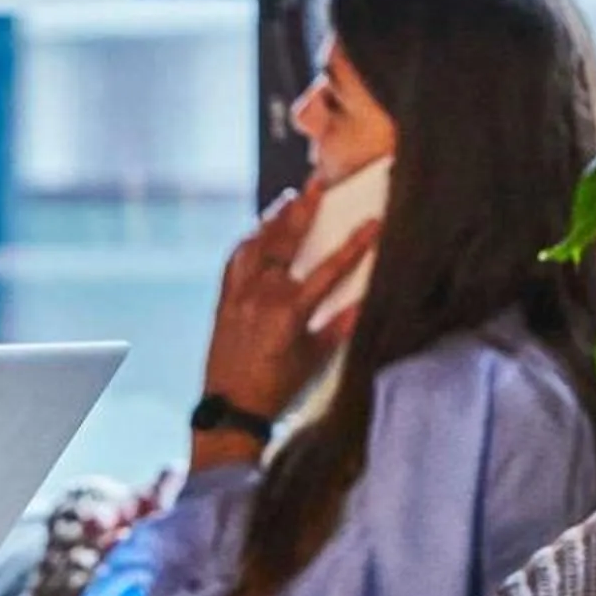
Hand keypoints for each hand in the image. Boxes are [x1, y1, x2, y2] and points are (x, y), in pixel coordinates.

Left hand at [201, 189, 378, 421]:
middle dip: (304, 211)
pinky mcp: (224, 302)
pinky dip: (248, 243)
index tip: (372, 223)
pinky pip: (235, 262)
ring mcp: (239, 296)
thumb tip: (363, 301)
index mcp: (290, 312)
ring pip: (256, 246)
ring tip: (288, 200)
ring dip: (273, 221)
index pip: (330, 270)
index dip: (354, 245)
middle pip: (286, 243)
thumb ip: (339, 327)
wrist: (231, 410)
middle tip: (316, 185)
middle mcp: (262, 297)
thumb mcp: (316, 360)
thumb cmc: (278, 389)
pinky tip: (256, 232)